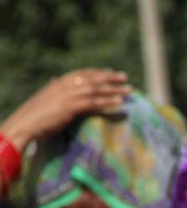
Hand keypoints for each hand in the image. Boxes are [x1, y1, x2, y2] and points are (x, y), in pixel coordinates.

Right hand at [0, 69, 130, 150]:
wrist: (24, 124)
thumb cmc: (35, 115)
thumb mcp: (46, 98)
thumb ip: (54, 89)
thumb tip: (56, 80)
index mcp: (59, 83)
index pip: (82, 73)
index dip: (98, 72)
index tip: (111, 72)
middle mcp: (64, 85)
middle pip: (92, 78)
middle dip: (110, 77)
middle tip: (125, 77)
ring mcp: (67, 95)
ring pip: (95, 89)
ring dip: (114, 89)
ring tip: (129, 91)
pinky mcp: (69, 107)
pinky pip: (93, 103)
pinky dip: (107, 101)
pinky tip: (119, 103)